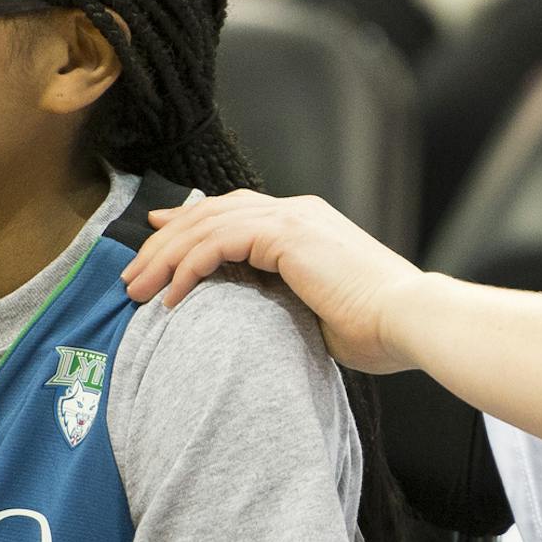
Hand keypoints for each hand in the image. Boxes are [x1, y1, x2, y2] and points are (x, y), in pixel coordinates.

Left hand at [121, 191, 426, 372]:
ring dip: (165, 257)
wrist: (408, 321)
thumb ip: (285, 301)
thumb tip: (257, 319)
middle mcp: (296, 211)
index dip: (190, 226)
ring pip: (206, 223)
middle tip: (133, 275)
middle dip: (165, 243)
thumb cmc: (377, 330)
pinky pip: (218, 242)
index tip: (158, 243)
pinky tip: (171, 297)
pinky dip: (188, 267)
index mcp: (305, 225)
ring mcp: (291, 218)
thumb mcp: (319, 311)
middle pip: (211, 212)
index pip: (234, 213)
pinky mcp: (285, 234)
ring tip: (138, 290)